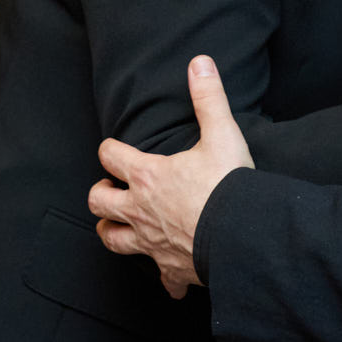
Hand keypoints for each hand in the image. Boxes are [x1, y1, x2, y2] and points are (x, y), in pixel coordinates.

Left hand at [90, 55, 255, 297]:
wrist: (242, 236)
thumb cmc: (228, 186)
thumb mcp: (221, 134)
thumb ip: (208, 97)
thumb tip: (199, 62)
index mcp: (148, 176)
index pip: (110, 157)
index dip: (109, 150)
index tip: (114, 150)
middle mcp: (140, 211)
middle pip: (99, 203)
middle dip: (101, 195)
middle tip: (111, 189)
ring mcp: (152, 243)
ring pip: (113, 240)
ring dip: (112, 232)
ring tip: (118, 226)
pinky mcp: (171, 268)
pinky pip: (161, 279)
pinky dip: (164, 278)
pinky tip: (170, 277)